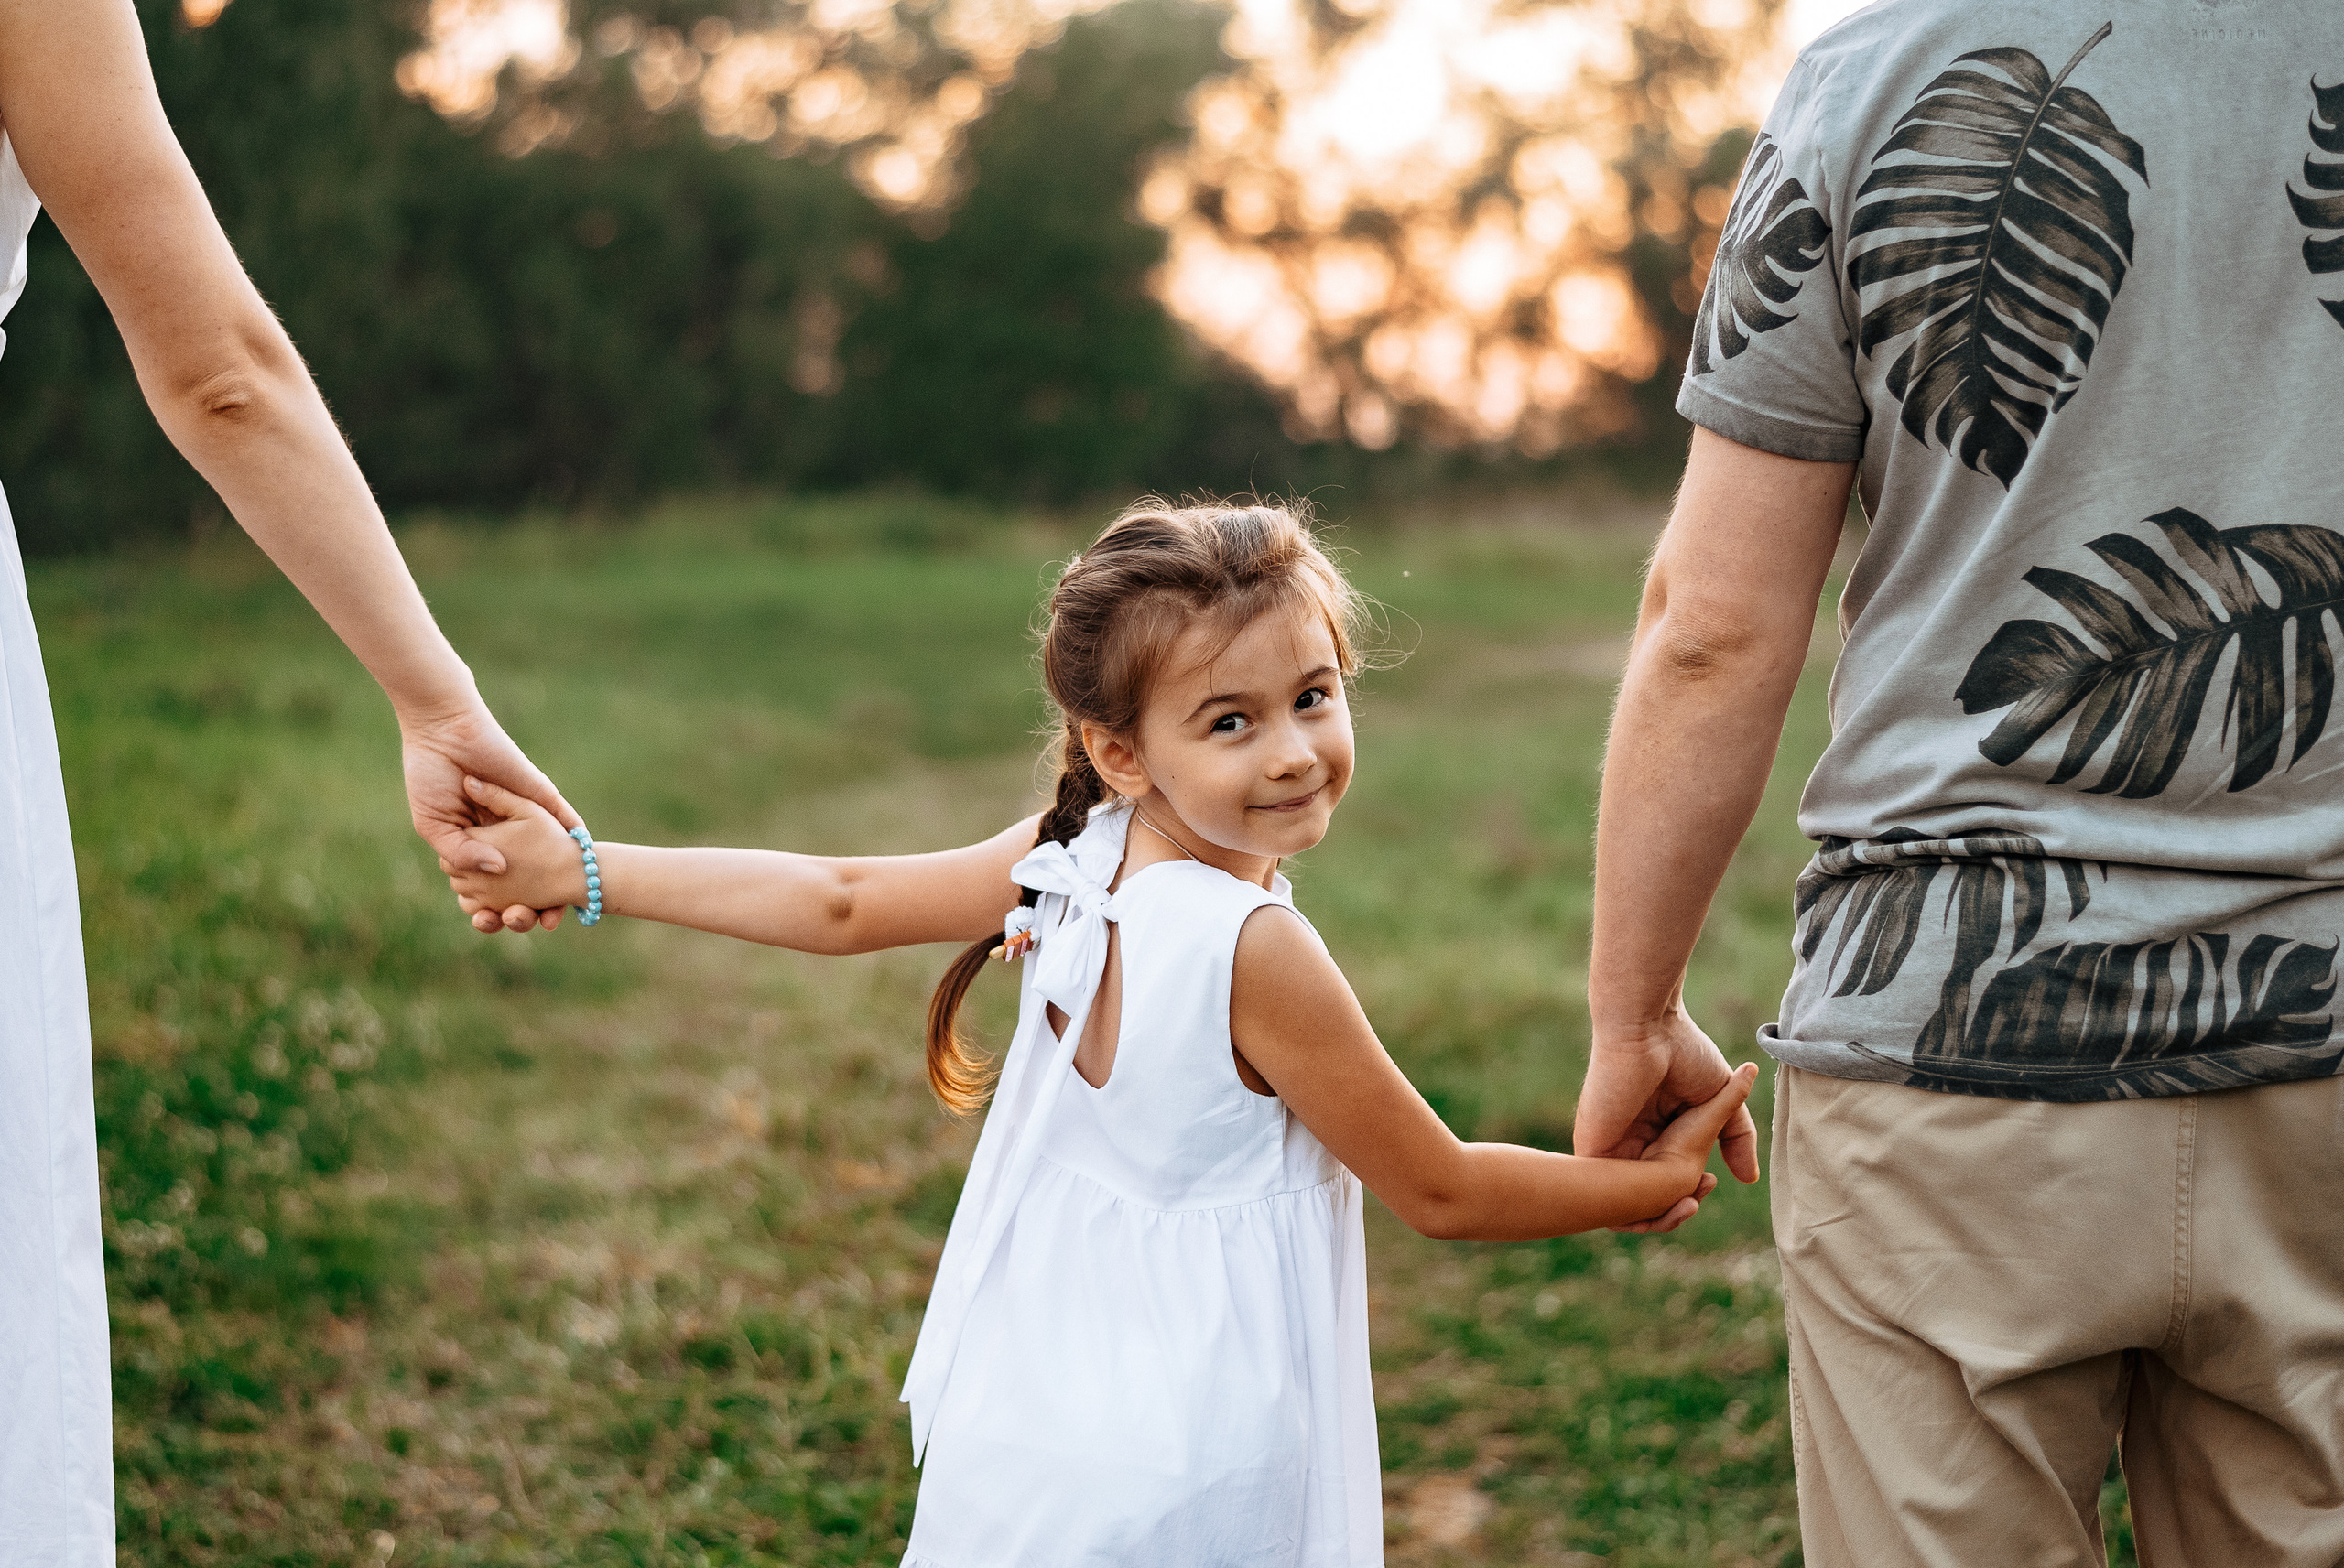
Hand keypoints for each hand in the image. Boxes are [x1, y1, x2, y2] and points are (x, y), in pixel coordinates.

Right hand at [400, 699, 579, 932]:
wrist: (444, 731)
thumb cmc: (430, 776)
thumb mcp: (435, 825)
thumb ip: (461, 853)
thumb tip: (499, 872)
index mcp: (476, 843)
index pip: (490, 885)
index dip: (492, 908)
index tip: (491, 923)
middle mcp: (505, 834)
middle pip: (525, 880)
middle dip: (528, 906)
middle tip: (529, 923)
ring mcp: (526, 816)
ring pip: (549, 858)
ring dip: (558, 886)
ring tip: (559, 913)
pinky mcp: (542, 796)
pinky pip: (566, 820)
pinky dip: (577, 843)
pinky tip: (585, 867)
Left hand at [1577, 1009, 1760, 1232]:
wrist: (1648, 1028)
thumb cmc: (1682, 1051)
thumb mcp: (1720, 1099)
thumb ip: (1735, 1137)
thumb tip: (1748, 1178)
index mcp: (1655, 1132)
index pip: (1669, 1181)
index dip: (1689, 1194)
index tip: (1711, 1182)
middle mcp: (1629, 1142)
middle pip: (1648, 1199)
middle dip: (1674, 1211)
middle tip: (1700, 1192)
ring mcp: (1608, 1147)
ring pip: (1628, 1205)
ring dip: (1658, 1216)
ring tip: (1687, 1201)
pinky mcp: (1591, 1148)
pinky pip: (1605, 1197)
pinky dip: (1632, 1210)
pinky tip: (1660, 1203)